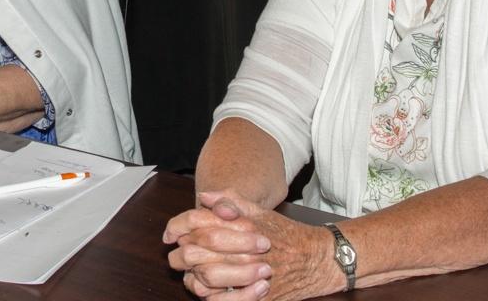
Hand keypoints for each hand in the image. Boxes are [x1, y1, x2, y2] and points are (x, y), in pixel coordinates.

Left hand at [166, 191, 337, 300]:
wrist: (317, 259)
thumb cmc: (286, 234)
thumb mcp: (261, 212)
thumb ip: (232, 200)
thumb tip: (204, 197)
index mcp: (240, 226)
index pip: (198, 225)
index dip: (178, 228)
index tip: (170, 234)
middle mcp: (242, 250)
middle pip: (196, 252)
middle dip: (180, 255)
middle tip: (177, 256)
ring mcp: (248, 275)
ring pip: (205, 277)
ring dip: (192, 276)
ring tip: (191, 273)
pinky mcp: (256, 296)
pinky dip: (209, 296)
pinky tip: (207, 290)